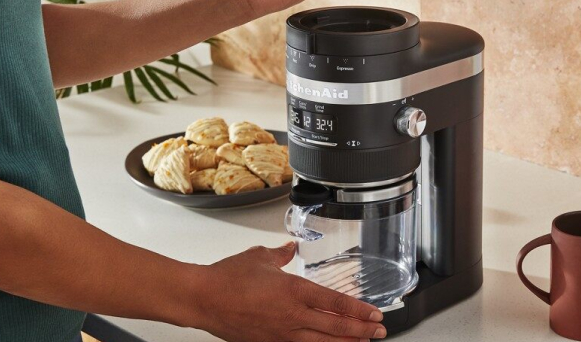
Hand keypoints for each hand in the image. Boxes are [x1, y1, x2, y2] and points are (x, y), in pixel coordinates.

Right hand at [194, 243, 386, 341]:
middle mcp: (292, 315)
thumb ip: (280, 253)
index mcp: (294, 290)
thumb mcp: (260, 257)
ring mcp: (281, 333)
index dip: (359, 310)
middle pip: (335, 326)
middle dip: (361, 330)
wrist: (201, 298)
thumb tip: (290, 247)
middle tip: (379, 331)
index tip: (375, 313)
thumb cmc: (226, 278)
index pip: (336, 302)